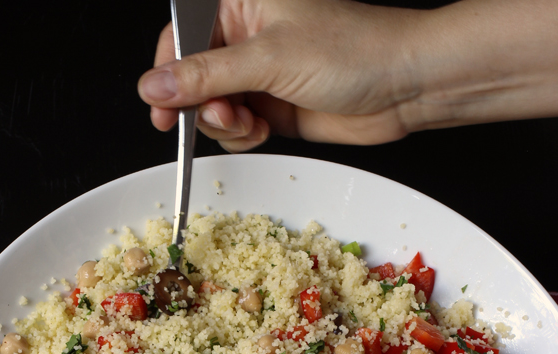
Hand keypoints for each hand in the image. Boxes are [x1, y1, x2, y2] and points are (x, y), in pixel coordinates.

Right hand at [138, 0, 424, 151]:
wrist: (403, 85)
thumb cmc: (352, 50)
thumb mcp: (269, 59)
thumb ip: (206, 75)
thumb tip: (155, 85)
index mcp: (239, 4)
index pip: (178, 38)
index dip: (166, 76)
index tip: (162, 110)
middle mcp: (245, 37)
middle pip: (192, 80)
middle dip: (202, 107)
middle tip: (225, 117)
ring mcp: (259, 75)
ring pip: (213, 109)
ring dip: (226, 126)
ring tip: (253, 123)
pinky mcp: (273, 107)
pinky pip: (238, 129)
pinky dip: (243, 137)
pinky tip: (264, 130)